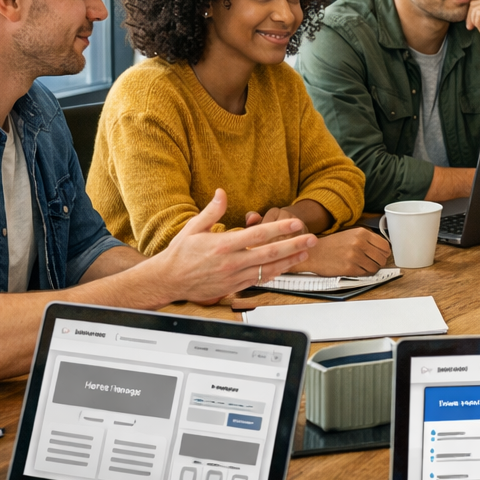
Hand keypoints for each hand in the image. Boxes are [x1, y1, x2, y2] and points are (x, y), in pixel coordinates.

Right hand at [147, 190, 317, 303]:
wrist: (169, 280)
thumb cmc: (180, 254)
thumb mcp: (193, 227)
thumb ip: (212, 210)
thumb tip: (222, 193)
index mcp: (223, 245)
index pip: (258, 235)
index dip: (279, 228)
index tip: (295, 223)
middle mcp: (231, 262)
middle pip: (269, 253)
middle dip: (293, 245)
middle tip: (311, 238)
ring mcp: (234, 276)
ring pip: (268, 269)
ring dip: (289, 260)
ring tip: (305, 252)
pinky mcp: (235, 286)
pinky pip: (260, 280)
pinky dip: (275, 273)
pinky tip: (286, 267)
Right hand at [289, 228, 390, 276]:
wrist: (315, 253)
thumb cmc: (332, 244)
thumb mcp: (351, 234)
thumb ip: (367, 239)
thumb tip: (384, 249)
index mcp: (361, 233)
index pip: (385, 245)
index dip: (385, 252)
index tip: (382, 254)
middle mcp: (359, 243)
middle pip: (382, 257)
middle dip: (379, 261)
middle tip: (373, 262)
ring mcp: (355, 256)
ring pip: (375, 267)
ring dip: (372, 268)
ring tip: (364, 265)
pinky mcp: (350, 268)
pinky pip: (366, 273)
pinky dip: (364, 273)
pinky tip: (357, 268)